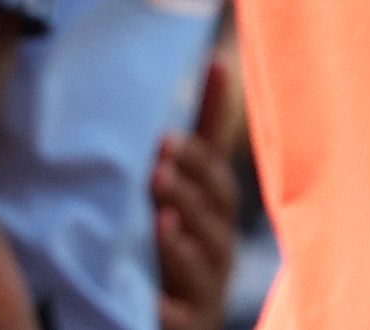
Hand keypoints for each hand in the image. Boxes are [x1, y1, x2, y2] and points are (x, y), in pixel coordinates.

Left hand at [150, 52, 245, 329]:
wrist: (170, 325)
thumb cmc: (166, 251)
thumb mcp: (162, 196)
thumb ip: (168, 148)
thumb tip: (191, 70)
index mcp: (209, 206)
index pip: (214, 161)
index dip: (212, 119)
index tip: (212, 66)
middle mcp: (216, 242)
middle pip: (215, 206)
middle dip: (192, 181)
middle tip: (161, 158)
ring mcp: (205, 284)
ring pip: (205, 258)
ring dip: (182, 237)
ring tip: (159, 218)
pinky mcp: (189, 321)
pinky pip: (181, 314)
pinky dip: (167, 305)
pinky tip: (153, 297)